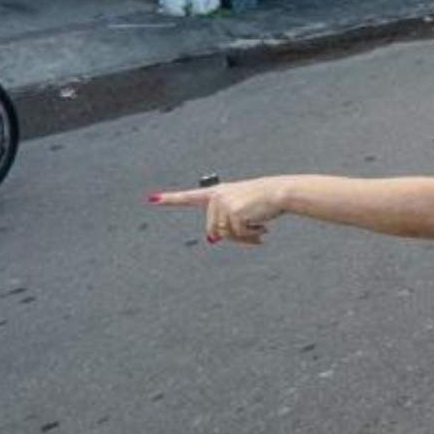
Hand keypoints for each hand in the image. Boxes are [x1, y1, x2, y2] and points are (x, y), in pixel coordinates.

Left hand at [150, 177, 286, 244]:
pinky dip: (250, 236)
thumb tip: (211, 240)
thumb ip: (224, 224)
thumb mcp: (242, 212)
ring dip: (243, 238)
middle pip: (213, 229)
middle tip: (254, 234)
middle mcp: (216, 197)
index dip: (170, 199)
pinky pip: (236, 235)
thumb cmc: (264, 203)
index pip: (189, 197)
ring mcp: (223, 204)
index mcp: (216, 193)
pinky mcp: (233, 211)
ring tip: (260, 230)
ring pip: (224, 235)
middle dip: (233, 236)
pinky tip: (263, 229)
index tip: (152, 199)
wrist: (281, 193)